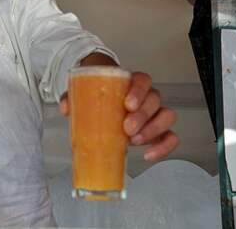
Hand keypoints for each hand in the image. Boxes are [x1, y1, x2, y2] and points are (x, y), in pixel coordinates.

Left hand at [59, 72, 179, 161]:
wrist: (102, 101)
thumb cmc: (98, 95)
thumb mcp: (83, 91)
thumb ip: (72, 96)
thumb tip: (65, 108)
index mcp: (130, 82)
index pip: (143, 80)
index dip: (139, 91)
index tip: (127, 103)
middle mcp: (146, 96)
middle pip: (155, 100)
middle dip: (142, 115)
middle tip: (126, 128)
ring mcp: (153, 113)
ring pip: (166, 116)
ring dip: (153, 130)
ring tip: (133, 141)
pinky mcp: (157, 131)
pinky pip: (170, 137)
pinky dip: (164, 146)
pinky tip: (148, 154)